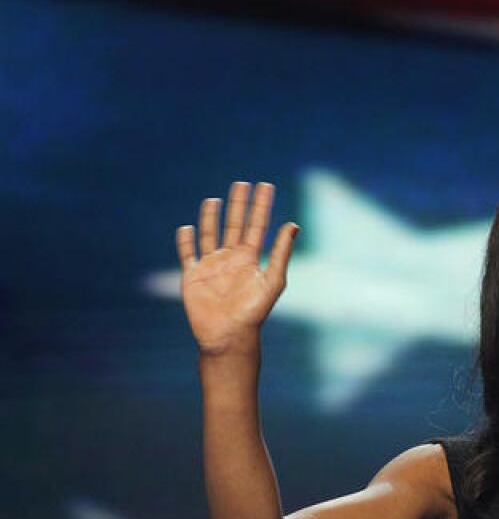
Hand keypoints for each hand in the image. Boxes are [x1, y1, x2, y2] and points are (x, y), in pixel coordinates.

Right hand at [176, 182, 297, 354]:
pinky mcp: (192, 276)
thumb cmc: (254, 311)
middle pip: (234, 224)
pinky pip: (188, 255)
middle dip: (238, 204)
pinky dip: (185, 241)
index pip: (257, 225)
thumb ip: (281, 252)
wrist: (228, 335)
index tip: (265, 185)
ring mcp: (211, 266)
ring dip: (211, 218)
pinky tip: (186, 227)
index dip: (261, 205)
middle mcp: (231, 259)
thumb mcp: (272, 280)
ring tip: (213, 200)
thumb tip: (294, 225)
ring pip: (210, 235)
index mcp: (250, 259)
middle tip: (241, 183)